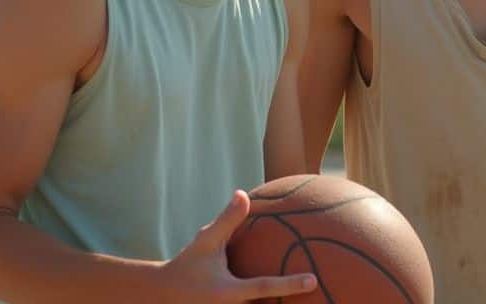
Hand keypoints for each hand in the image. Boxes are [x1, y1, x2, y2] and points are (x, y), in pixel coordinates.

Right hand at [159, 190, 317, 301]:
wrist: (163, 296)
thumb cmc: (187, 265)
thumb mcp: (205, 242)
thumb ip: (226, 220)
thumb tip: (243, 193)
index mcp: (228, 293)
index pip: (264, 288)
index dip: (290, 284)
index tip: (314, 280)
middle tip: (322, 297)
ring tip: (316, 303)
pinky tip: (285, 303)